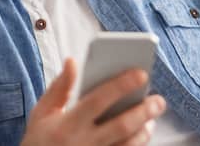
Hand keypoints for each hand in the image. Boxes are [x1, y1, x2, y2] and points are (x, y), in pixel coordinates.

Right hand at [20, 58, 165, 145]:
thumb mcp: (41, 113)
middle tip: (159, 100)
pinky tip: (143, 132)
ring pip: (127, 145)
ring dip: (144, 131)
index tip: (141, 73)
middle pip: (120, 126)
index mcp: (66, 124)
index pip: (98, 100)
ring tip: (152, 115)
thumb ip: (59, 87)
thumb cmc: (39, 139)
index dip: (120, 85)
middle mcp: (82, 143)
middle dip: (143, 111)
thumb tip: (73, 61)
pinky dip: (137, 143)